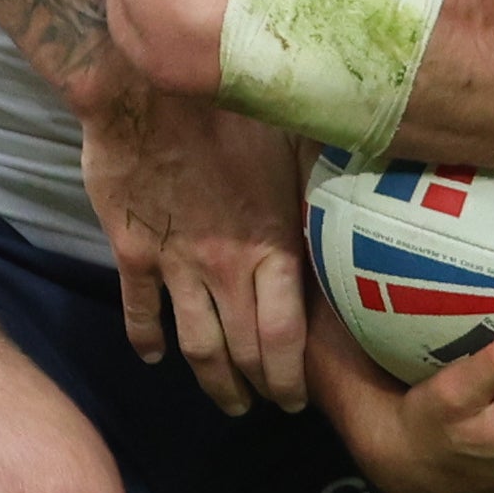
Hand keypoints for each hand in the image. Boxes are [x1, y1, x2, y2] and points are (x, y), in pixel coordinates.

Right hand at [84, 88, 312, 412]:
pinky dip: (146, 341)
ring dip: (211, 381)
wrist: (145, 87)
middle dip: (257, 388)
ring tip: (226, 401)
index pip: (285, 337)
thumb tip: (361, 195)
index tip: (297, 397)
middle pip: (243, 352)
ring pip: (196, 345)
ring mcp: (175, 266)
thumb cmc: (230, 107)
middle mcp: (225, 267)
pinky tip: (153, 358)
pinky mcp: (132, 254)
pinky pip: (140, 313)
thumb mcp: (291, 145)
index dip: (290, 378)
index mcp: (271, 245)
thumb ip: (315, 188)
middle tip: (265, 406)